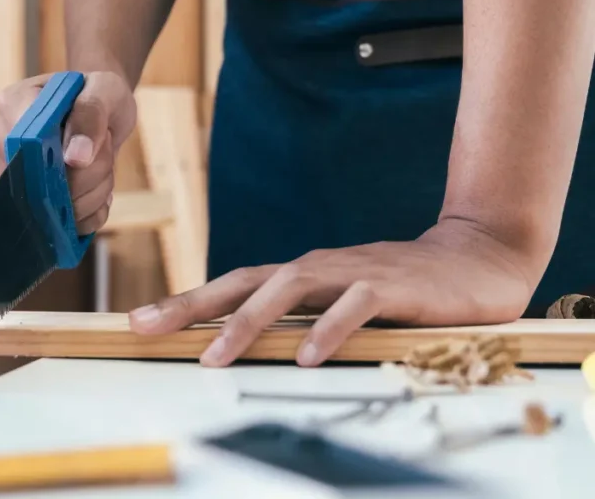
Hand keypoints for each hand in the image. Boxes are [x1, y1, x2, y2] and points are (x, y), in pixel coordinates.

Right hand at [0, 71, 135, 234]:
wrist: (103, 110)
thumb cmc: (97, 92)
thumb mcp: (104, 90)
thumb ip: (90, 114)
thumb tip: (76, 158)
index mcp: (13, 105)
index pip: (22, 146)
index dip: (56, 160)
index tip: (85, 154)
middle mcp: (5, 143)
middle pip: (39, 185)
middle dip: (87, 175)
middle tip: (103, 146)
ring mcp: (17, 177)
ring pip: (56, 210)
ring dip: (94, 192)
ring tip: (102, 162)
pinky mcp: (35, 203)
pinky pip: (68, 224)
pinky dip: (92, 211)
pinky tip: (98, 186)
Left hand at [127, 219, 536, 366]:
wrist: (476, 258)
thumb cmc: (400, 286)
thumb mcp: (340, 301)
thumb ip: (300, 316)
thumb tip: (245, 343)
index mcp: (300, 273)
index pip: (232, 285)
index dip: (185, 301)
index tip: (139, 321)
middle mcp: (316, 267)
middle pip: (244, 282)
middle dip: (191, 306)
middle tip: (147, 328)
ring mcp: (352, 272)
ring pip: (289, 289)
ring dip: (247, 323)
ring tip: (214, 357)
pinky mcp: (392, 285)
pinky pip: (354, 306)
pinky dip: (328, 329)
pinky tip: (307, 356)